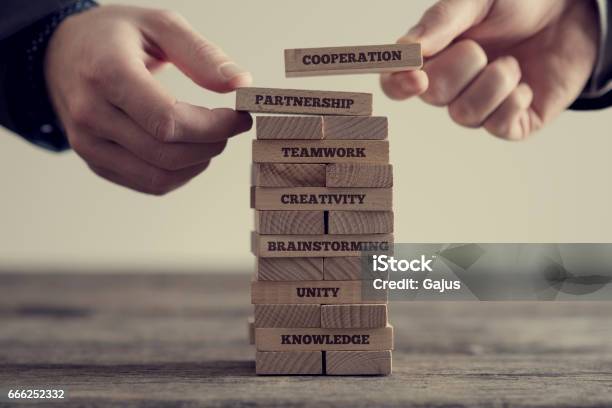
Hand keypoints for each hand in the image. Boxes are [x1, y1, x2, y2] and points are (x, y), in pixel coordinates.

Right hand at [44, 5, 251, 194]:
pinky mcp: (96, 161)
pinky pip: (148, 184)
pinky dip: (180, 173)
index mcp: (107, 73)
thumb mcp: (158, 24)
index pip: (167, 121)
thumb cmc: (111, 37)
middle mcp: (92, 114)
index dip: (213, 126)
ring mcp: (89, 143)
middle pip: (167, 153)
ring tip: (210, 137)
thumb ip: (201, 54)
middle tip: (230, 126)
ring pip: (160, 177)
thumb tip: (240, 84)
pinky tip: (189, 149)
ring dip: (199, 163)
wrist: (62, 53)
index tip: (239, 117)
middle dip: (212, 144)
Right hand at [381, 0, 598, 139]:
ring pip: (465, 115)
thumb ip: (442, 22)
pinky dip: (513, 102)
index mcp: (433, 56)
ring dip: (493, 83)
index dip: (398, 85)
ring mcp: (481, 106)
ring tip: (512, 62)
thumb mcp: (477, 0)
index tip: (415, 76)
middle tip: (481, 47)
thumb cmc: (517, 3)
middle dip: (460, 68)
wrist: (570, 11)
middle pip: (433, 95)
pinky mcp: (512, 122)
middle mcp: (451, 86)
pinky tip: (525, 83)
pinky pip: (499, 127)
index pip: (396, 83)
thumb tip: (408, 49)